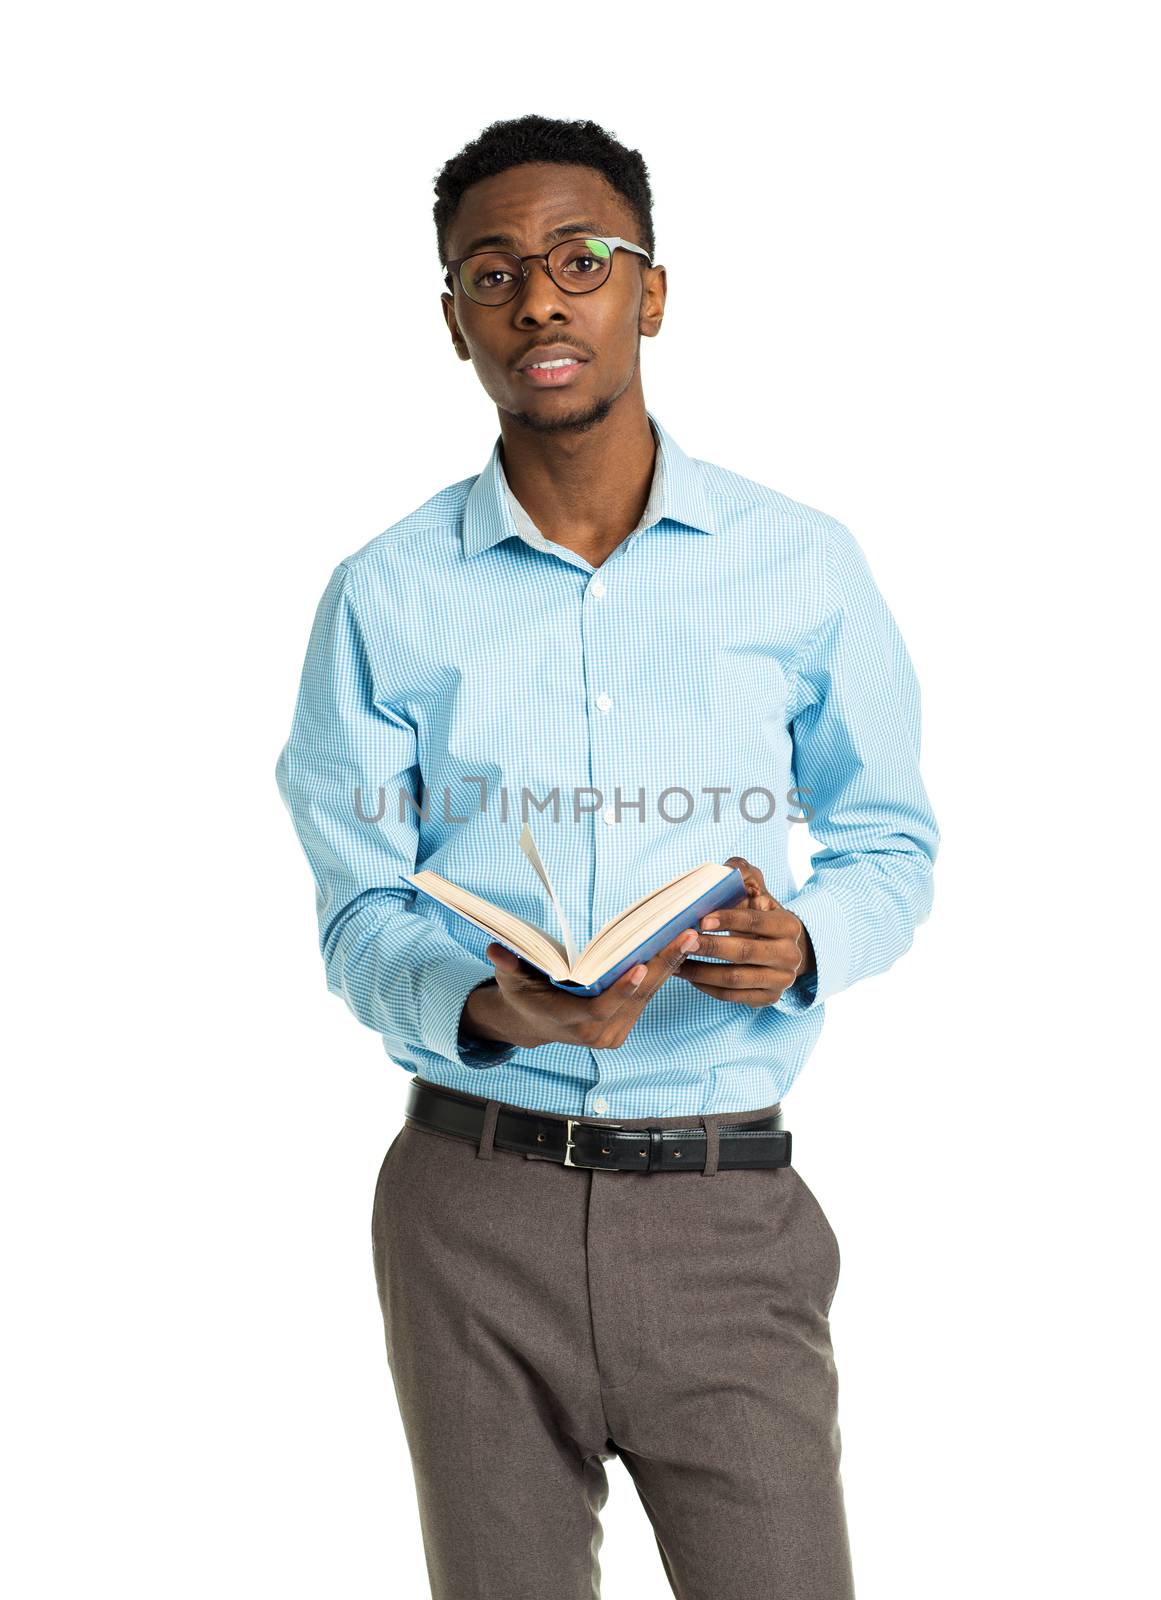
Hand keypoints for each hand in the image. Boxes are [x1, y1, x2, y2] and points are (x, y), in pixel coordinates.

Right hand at [463, 925, 700, 1050]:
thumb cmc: (523, 995)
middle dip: (663, 965)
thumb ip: (508, 967)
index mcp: (571, 1022)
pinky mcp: (624, 1027)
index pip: (602, 1008)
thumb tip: (496, 949)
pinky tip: (680, 947)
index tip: (641, 966)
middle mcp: (597, 1033)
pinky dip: (664, 973)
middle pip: (637, 998)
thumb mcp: (512, 981)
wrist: (533, 1024)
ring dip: (671, 965)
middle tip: (687, 936)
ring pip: (649, 996)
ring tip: (691, 935)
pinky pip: (648, 998)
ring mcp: (613, 1033)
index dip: (622, 990)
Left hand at [672, 857, 814, 1006]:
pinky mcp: (768, 999)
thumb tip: (731, 868)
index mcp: (789, 925)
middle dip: (709, 946)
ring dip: (700, 971)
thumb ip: (745, 875)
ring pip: (734, 979)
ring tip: (675, 960)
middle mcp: (790, 955)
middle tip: (681, 941)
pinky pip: (731, 996)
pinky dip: (706, 987)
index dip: (728, 920)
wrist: (781, 950)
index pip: (755, 921)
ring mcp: (780, 981)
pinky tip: (687, 975)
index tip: (700, 920)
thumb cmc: (760, 917)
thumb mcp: (758, 894)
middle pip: (744, 952)